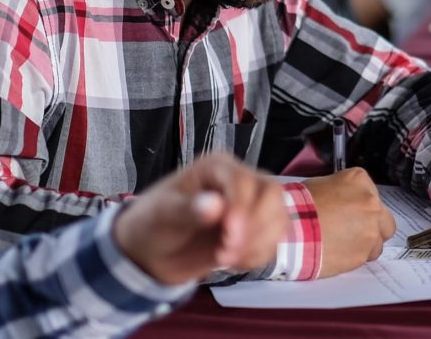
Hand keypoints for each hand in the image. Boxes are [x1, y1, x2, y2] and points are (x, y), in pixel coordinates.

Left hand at [113, 152, 286, 285]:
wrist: (152, 253)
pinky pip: (274, 241)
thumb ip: (188, 210)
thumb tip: (216, 205)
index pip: (244, 181)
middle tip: (226, 253)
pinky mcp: (257, 230)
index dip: (242, 209)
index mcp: (217, 168)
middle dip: (256, 227)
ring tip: (224, 259)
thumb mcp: (162, 215)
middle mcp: (241, 181)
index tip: (228, 238)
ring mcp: (253, 205)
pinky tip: (232, 263)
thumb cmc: (153, 223)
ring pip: (279, 218)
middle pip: (272, 194)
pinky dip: (258, 256)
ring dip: (258, 244)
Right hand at [303, 167, 395, 277]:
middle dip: (372, 224)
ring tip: (344, 243)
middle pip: (383, 217)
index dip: (359, 205)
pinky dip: (356, 256)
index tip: (349, 211)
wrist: (291, 231)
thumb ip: (343, 191)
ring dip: (366, 242)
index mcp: (360, 181)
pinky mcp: (364, 253)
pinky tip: (340, 252)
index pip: (370, 192)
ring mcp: (371, 229)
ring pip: (379, 240)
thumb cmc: (300, 207)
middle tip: (353, 229)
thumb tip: (345, 200)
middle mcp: (371, 204)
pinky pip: (367, 255)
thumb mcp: (322, 184)